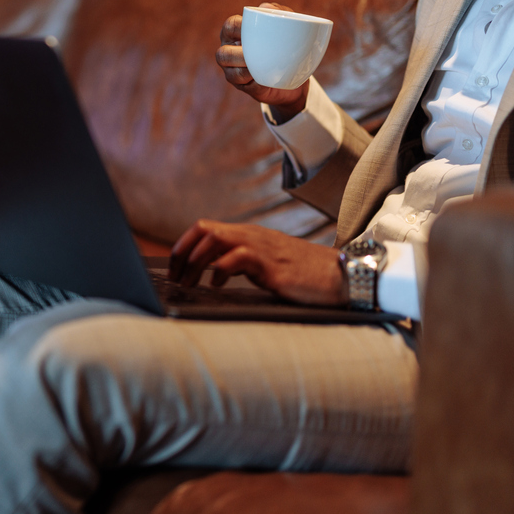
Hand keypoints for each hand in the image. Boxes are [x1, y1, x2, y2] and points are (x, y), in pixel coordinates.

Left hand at [169, 219, 346, 306]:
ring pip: (215, 240)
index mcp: (248, 235)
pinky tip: (216, 285)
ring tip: (189, 283)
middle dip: (182, 253)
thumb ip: (240, 263)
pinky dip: (219, 270)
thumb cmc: (303, 275)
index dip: (183, 245)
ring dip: (195, 262)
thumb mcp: (264, 265)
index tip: (172, 267)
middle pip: (203, 230)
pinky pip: (237, 258)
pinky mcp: (272, 264)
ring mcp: (262, 248)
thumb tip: (210, 273)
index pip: (204, 228)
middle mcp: (252, 236)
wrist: (341, 276)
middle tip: (175, 277)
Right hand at [215, 2, 309, 120]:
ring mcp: (233, 71)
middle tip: (254, 53)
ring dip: (244, 71)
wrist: (296, 72)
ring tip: (259, 67)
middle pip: (222, 54)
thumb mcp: (286, 24)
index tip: (253, 29)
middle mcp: (229, 51)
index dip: (238, 27)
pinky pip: (244, 86)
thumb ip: (278, 12)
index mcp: (235, 33)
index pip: (230, 26)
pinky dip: (254, 82)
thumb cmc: (285, 42)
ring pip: (231, 73)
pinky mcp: (243, 87)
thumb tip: (265, 7)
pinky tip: (263, 79)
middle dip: (237, 55)